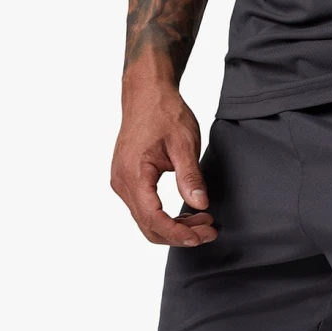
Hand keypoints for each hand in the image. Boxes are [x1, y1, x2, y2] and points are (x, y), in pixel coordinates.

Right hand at [110, 75, 217, 246]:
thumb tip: (200, 204)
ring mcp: (122, 183)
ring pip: (147, 221)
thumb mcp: (184, 143)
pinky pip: (145, 210)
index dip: (177, 233)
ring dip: (175, 228)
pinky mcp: (127, 181)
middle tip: (208, 232)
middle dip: (179, 235)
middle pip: (149, 226)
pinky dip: (167, 218)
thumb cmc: (163, 113)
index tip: (201, 236)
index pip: (153, 218)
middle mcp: (122, 182)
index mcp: (133, 173)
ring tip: (204, 222)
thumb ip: (190, 176)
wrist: (146, 94)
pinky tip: (188, 214)